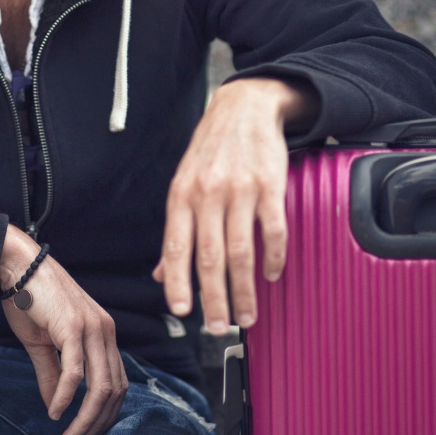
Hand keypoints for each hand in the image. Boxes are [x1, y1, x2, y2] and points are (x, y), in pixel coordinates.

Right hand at [0, 225, 127, 434]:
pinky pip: (75, 371)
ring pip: (100, 386)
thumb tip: (56, 407)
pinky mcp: (73, 326)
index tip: (87, 434)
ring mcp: (93, 327)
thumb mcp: (44, 344)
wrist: (19, 264)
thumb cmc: (31, 299)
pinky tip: (56, 411)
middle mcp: (105, 331)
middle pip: (114, 390)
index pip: (118, 383)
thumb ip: (53, 374)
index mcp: (104, 333)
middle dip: (97, 424)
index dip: (106, 414)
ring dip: (85, 418)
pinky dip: (66, 396)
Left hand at [152, 77, 317, 333]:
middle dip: (214, 298)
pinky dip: (273, 258)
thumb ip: (177, 231)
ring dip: (245, 289)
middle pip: (209, 257)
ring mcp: (240, 189)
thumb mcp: (184, 184)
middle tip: (220, 327)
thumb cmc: (211, 150)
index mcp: (182, 196)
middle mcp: (208, 194)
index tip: (182, 312)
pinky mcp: (270, 185)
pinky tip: (271, 275)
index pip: (176, 248)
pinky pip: (273, 230)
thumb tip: (162, 274)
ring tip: (247, 314)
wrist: (244, 107)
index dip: (178, 282)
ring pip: (241, 251)